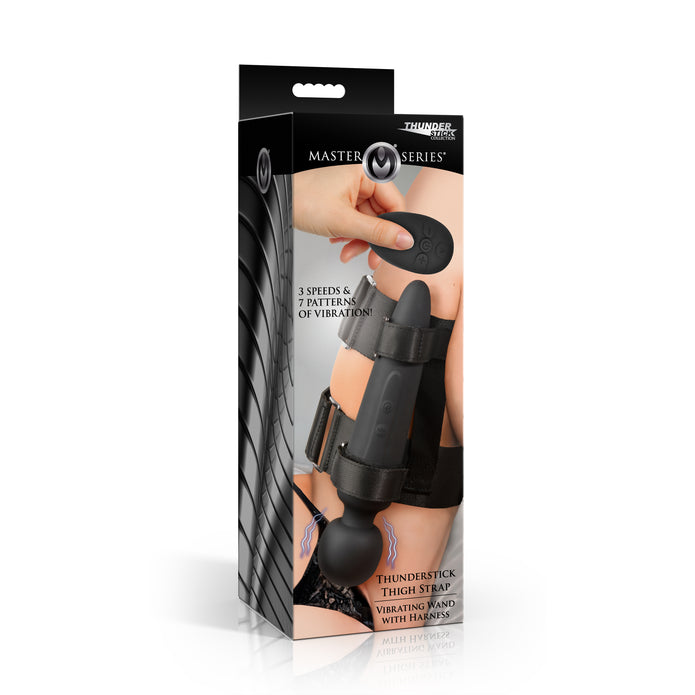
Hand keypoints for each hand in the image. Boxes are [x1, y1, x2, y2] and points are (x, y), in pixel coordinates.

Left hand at [293, 165, 412, 267]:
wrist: (281, 202)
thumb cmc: (303, 200)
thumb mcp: (345, 221)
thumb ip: (378, 233)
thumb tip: (403, 240)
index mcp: (367, 173)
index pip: (395, 203)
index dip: (396, 229)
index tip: (396, 247)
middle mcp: (361, 180)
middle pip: (382, 216)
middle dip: (372, 240)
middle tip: (371, 256)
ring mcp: (352, 191)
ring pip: (369, 223)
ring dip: (359, 241)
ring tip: (348, 250)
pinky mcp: (343, 201)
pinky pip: (357, 222)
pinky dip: (351, 235)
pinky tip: (340, 240)